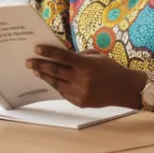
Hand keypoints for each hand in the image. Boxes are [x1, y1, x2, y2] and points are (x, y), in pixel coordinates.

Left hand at [26, 46, 145, 108]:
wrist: (125, 89)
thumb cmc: (111, 68)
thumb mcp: (96, 56)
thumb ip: (78, 56)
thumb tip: (60, 54)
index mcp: (86, 65)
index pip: (62, 57)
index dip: (48, 53)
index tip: (36, 49)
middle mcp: (81, 79)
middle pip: (56, 71)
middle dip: (40, 66)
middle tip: (28, 62)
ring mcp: (80, 92)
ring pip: (57, 84)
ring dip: (45, 77)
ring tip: (36, 71)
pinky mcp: (80, 102)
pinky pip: (64, 93)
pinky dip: (56, 86)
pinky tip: (50, 81)